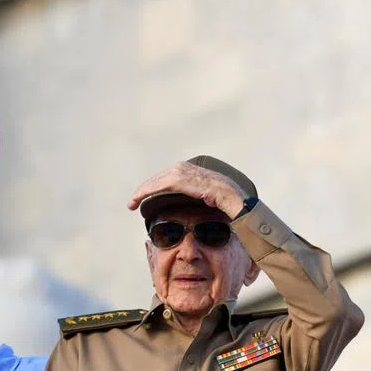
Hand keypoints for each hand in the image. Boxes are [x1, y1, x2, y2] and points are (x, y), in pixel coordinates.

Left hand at [127, 160, 246, 218]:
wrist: (238, 201)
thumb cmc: (226, 202)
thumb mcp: (207, 196)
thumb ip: (197, 194)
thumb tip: (193, 200)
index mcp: (192, 171)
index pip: (166, 177)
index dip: (152, 187)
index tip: (141, 197)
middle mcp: (188, 168)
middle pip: (159, 178)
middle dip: (144, 189)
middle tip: (132, 202)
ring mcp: (186, 172)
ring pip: (157, 180)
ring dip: (143, 191)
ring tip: (132, 202)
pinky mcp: (184, 179)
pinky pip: (161, 184)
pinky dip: (148, 191)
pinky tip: (139, 198)